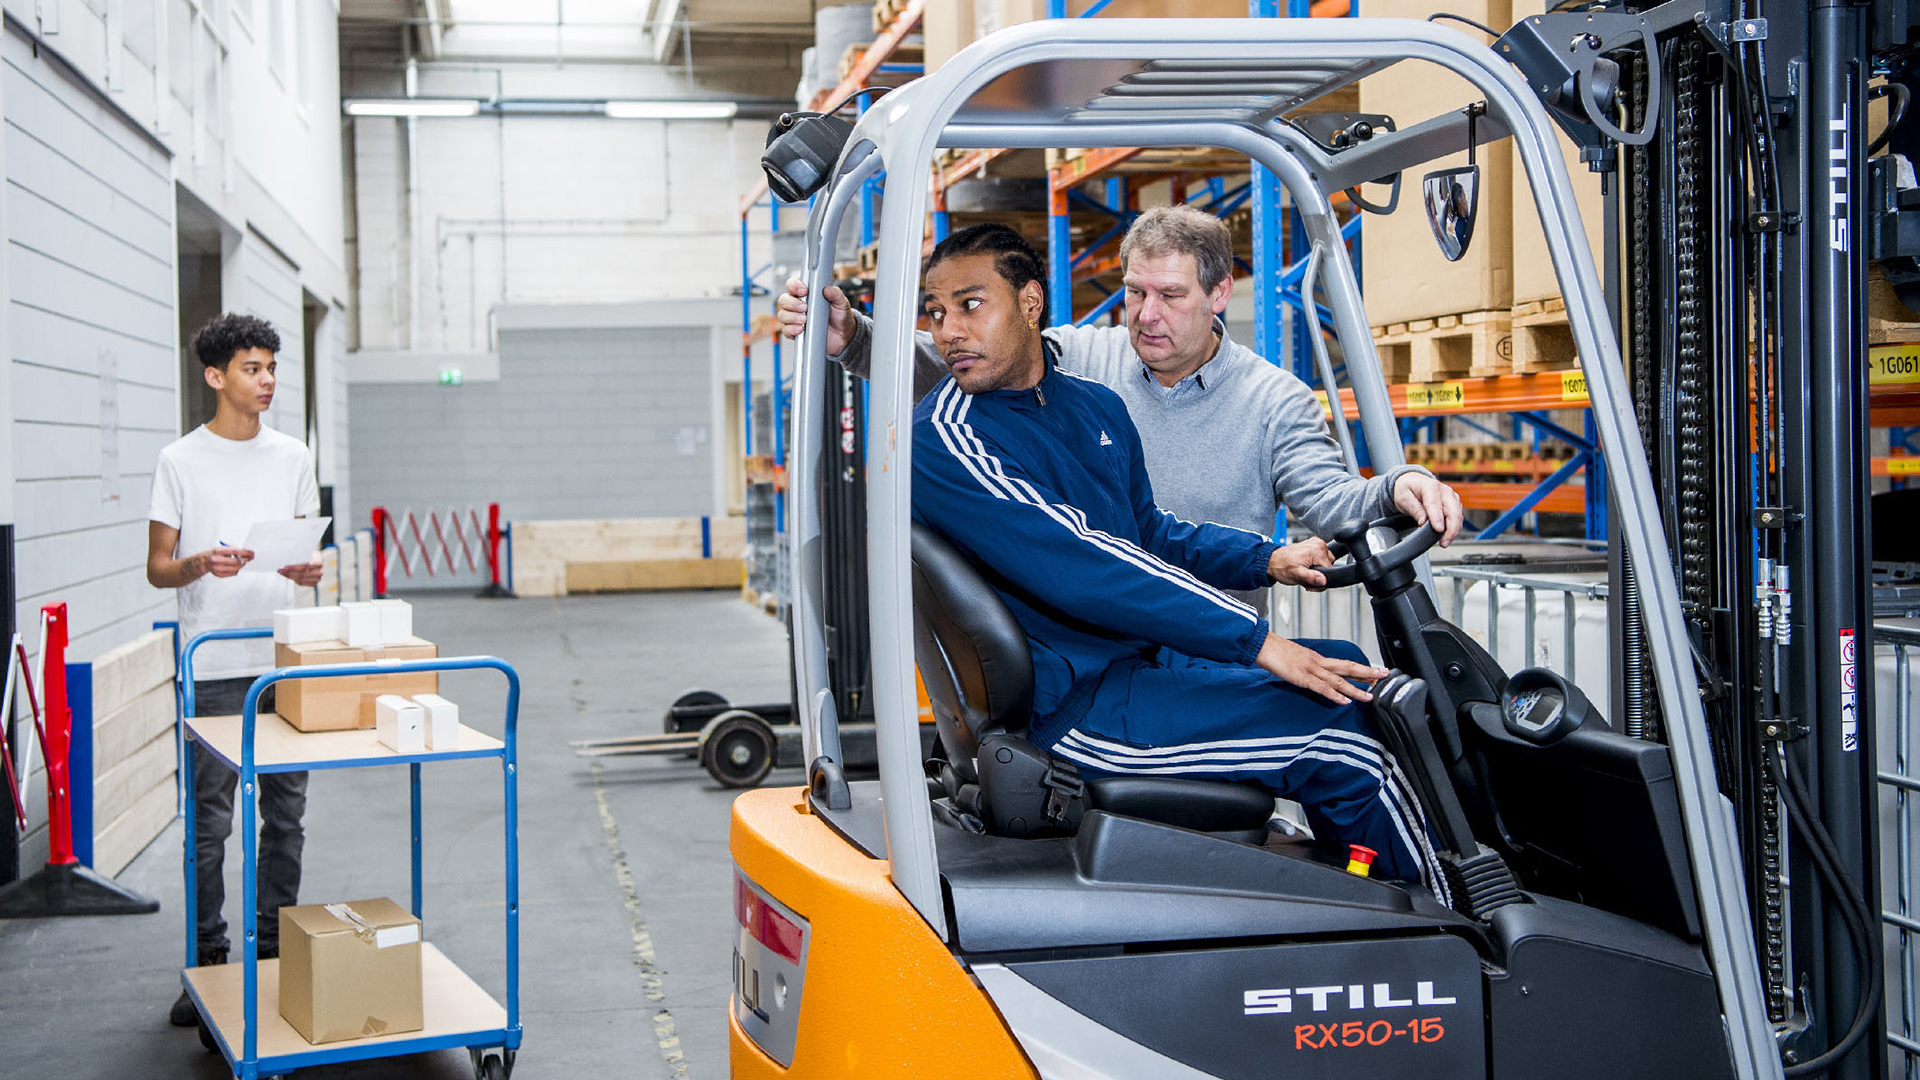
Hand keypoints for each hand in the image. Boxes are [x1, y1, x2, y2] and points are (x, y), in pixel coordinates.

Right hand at [201, 547, 251, 577]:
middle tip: (251, 558)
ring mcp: (217, 568)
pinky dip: (237, 569)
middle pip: (237, 562)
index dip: (246, 552)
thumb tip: (247, 553)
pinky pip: (233, 573)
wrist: (203, 562)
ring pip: (236, 568)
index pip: (235, 551)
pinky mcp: (218, 575)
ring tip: (244, 561)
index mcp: (218, 551)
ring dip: (242, 565)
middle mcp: (216, 560)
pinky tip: (236, 566)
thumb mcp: (222, 548)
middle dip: (246, 560)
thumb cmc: (216, 553)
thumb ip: (233, 549)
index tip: (252, 553)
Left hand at [278, 557, 323, 586]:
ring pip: (300, 580)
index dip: (294, 567)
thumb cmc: (310, 555)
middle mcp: (320, 572)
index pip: (305, 566)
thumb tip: (286, 559)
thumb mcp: (306, 552)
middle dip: (289, 572)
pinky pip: (301, 583)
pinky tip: (287, 576)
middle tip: (280, 570)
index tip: (285, 566)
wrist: (318, 559)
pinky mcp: (314, 583)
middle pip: (302, 574)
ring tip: (282, 573)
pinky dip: (293, 579)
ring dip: (290, 576)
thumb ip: (299, 556)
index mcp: (319, 563)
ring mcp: (317, 579)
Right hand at [775, 275, 851, 354]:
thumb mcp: (842, 303)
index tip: (804, 291)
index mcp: (806, 294)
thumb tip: (827, 289)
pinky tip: (801, 329)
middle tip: (805, 307)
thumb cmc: (840, 317)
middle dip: (792, 303)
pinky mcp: (795, 332)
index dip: (794, 285)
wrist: (843, 336)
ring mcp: (795, 319)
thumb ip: (836, 294)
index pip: (792, 284)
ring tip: (805, 319)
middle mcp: (797, 305)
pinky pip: (786, 330)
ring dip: (792, 317)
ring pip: (782, 315)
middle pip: (783, 300)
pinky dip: (792, 329)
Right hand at [1256, 635, 1389, 704]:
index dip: (1361, 669)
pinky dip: (1335, 694)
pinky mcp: (1301, 676)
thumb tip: (1312, 675)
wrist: (1261, 643)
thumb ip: (1305, 667)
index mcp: (1317, 658)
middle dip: (1368, 673)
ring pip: (1338, 680)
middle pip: (1348, 667)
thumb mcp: (1294, 659)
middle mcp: (1318, 662)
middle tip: (1385, 675)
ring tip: (1370, 696)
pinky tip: (1345, 701)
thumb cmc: (1274, 651)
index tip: (1376, 672)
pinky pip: (1321, 687)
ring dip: (1356, 688)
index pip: (1344, 665)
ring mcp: (1311, 669)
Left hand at [1268, 538, 1335, 588]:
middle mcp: (1318, 544)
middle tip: (1305, 578)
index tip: (1310, 583)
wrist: (1272, 561)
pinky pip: (1321, 559)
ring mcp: (1316, 544)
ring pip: (1325, 564)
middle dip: (1318, 576)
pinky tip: (1305, 568)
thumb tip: (1323, 580)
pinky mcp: (1313, 546)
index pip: (1330, 569)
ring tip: (1304, 573)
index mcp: (1317, 550)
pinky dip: (1314, 566)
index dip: (1320, 580)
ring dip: (1316, 572)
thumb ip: (1311, 577)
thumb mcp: (1296, 575)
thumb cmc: (1281, 566)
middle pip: (1329, 566)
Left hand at [1393, 472, 1464, 545]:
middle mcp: (1444, 490)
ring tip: (1445, 542)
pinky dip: (1455, 527)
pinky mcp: (1454, 503)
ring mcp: (1451, 497)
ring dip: (1454, 530)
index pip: (1435, 504)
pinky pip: (1458, 516)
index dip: (1437, 518)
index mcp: (1430, 486)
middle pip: (1453, 511)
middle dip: (1451, 529)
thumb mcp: (1404, 498)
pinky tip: (1448, 535)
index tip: (1438, 529)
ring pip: (1458, 515)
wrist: (1412, 482)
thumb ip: (1414, 509)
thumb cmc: (1408, 489)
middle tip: (1443, 542)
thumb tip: (1423, 521)